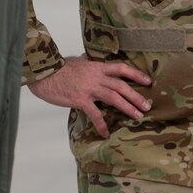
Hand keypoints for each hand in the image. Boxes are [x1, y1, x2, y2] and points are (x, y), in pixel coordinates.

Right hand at [28, 58, 151, 136]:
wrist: (44, 73)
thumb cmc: (58, 68)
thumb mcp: (76, 61)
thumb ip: (85, 63)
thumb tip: (86, 59)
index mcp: (97, 67)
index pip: (121, 68)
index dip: (136, 74)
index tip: (148, 81)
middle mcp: (96, 76)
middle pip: (121, 85)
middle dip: (136, 96)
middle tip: (148, 106)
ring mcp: (89, 88)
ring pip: (114, 97)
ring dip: (127, 107)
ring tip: (138, 116)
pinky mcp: (80, 99)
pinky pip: (94, 113)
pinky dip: (101, 124)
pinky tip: (106, 132)